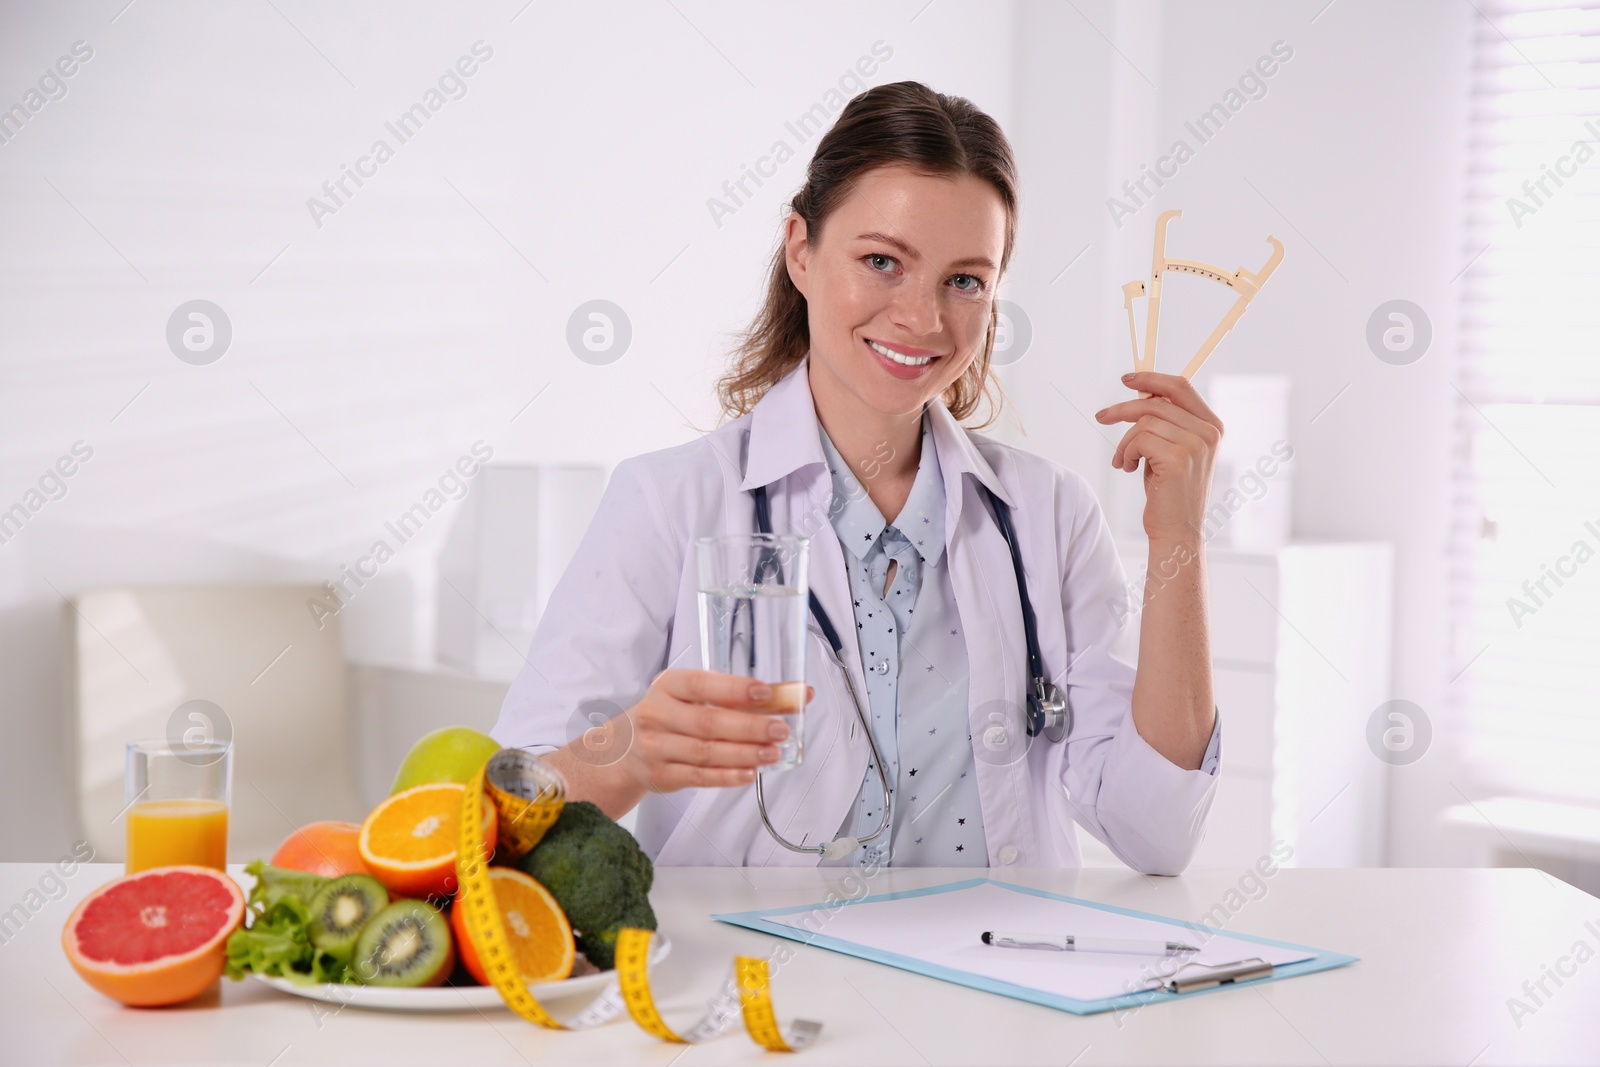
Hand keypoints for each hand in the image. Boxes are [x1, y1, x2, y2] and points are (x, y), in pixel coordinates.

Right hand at [603, 669, 813, 791]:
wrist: (622, 750)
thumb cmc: (670, 716)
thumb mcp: (695, 697)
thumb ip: (743, 696)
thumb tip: (796, 693)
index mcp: (667, 686)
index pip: (701, 683)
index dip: (734, 688)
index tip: (765, 691)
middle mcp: (657, 714)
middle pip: (708, 722)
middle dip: (749, 726)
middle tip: (780, 729)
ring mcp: (656, 747)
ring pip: (706, 752)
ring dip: (743, 753)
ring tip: (772, 752)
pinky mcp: (661, 775)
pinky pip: (699, 776)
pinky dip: (727, 776)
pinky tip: (749, 773)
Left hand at [1094, 371, 1221, 542]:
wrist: (1177, 531)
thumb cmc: (1170, 493)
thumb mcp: (1172, 450)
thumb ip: (1165, 423)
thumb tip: (1140, 393)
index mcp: (1211, 426)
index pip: (1181, 387)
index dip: (1152, 378)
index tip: (1127, 379)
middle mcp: (1208, 432)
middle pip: (1157, 401)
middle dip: (1123, 408)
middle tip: (1101, 417)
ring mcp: (1196, 444)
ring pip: (1144, 421)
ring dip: (1126, 442)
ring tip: (1125, 462)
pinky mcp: (1178, 457)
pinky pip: (1138, 439)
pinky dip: (1126, 453)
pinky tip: (1130, 469)